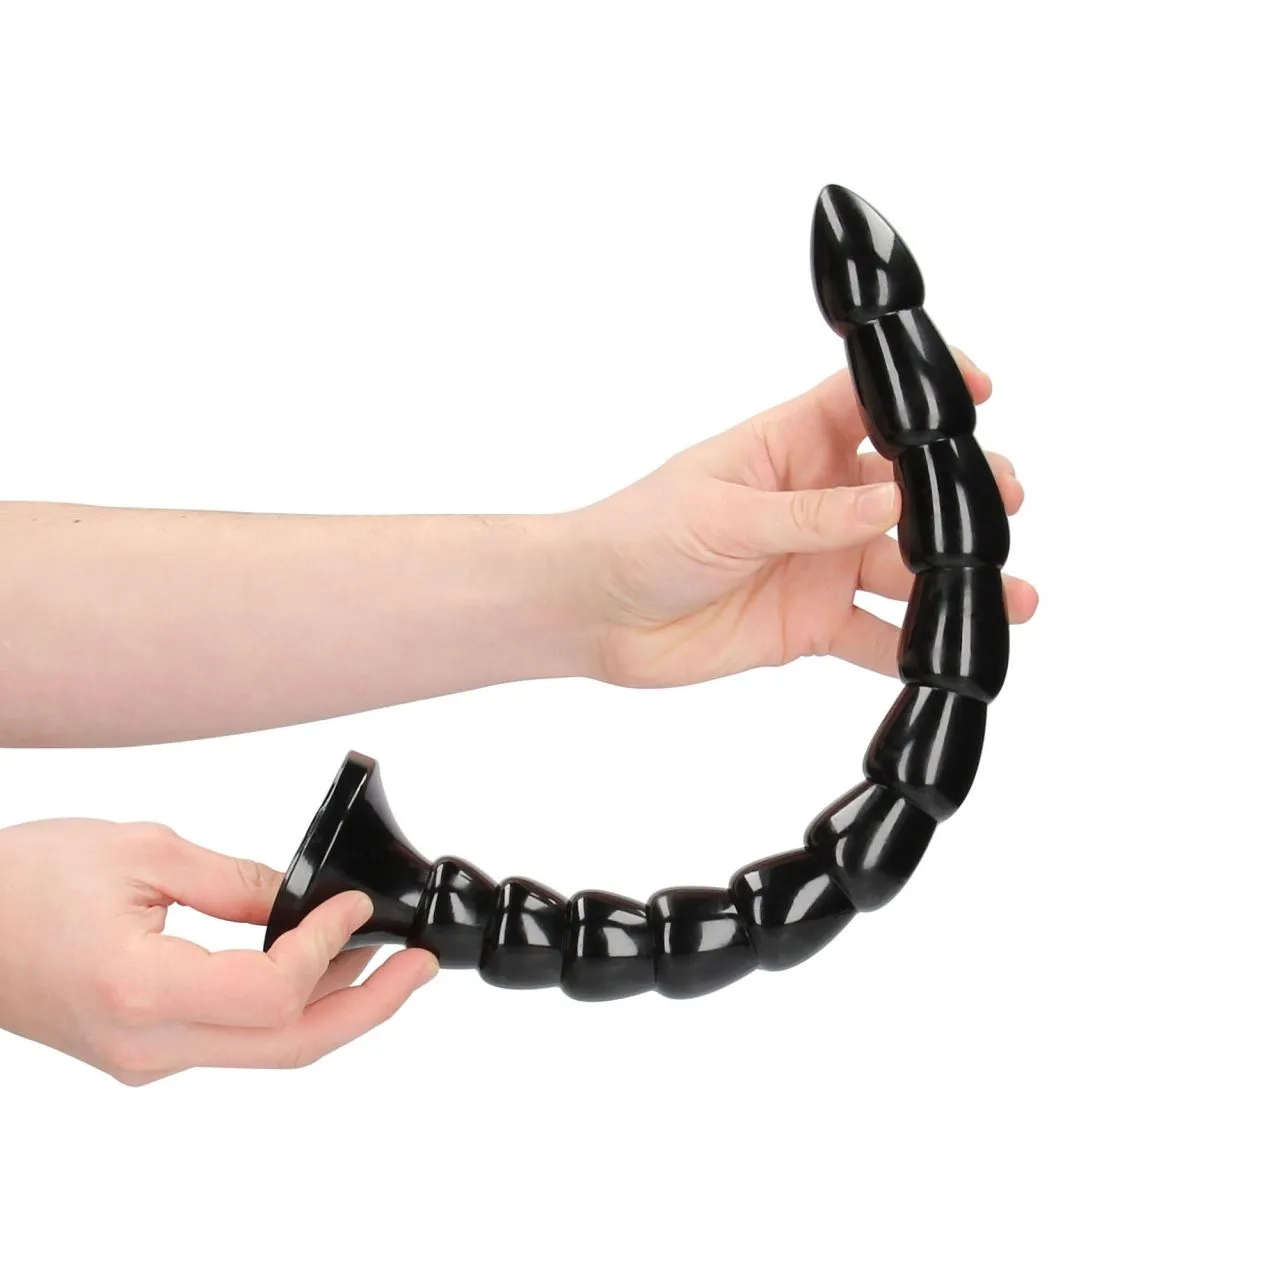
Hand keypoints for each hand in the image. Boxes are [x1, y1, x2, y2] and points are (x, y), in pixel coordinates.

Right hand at [0, 818, 435, 1084]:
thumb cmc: (20, 881)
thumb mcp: (141, 853)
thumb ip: (234, 882)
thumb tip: (304, 901)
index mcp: (142, 991)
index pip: (272, 994)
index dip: (328, 949)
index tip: (356, 907)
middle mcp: (147, 1045)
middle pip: (289, 1046)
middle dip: (371, 1006)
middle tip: (422, 968)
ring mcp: (145, 1058)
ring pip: (266, 1050)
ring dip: (334, 1007)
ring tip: (384, 959)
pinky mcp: (144, 1050)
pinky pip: (234, 1040)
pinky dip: (286, 1008)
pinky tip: (316, 968)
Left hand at [573, 359, 1036, 687]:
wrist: (595, 613)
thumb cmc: (639, 534)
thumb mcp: (722, 513)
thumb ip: (808, 516)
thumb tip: (892, 501)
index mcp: (790, 445)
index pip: (867, 403)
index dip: (923, 394)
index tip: (978, 391)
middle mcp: (816, 501)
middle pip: (905, 490)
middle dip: (958, 497)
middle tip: (1001, 505)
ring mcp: (817, 564)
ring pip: (903, 569)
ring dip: (954, 582)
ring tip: (1007, 598)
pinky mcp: (810, 623)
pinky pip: (872, 635)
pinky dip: (909, 647)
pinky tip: (949, 656)